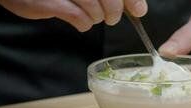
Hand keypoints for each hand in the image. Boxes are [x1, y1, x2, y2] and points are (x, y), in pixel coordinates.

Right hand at [0, 0, 147, 30]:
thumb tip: (137, 5)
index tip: (139, 10)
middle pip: (110, 0)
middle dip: (114, 12)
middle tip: (111, 18)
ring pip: (96, 12)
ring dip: (96, 18)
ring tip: (89, 16)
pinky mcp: (52, 2)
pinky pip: (80, 19)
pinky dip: (83, 24)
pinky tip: (79, 22)